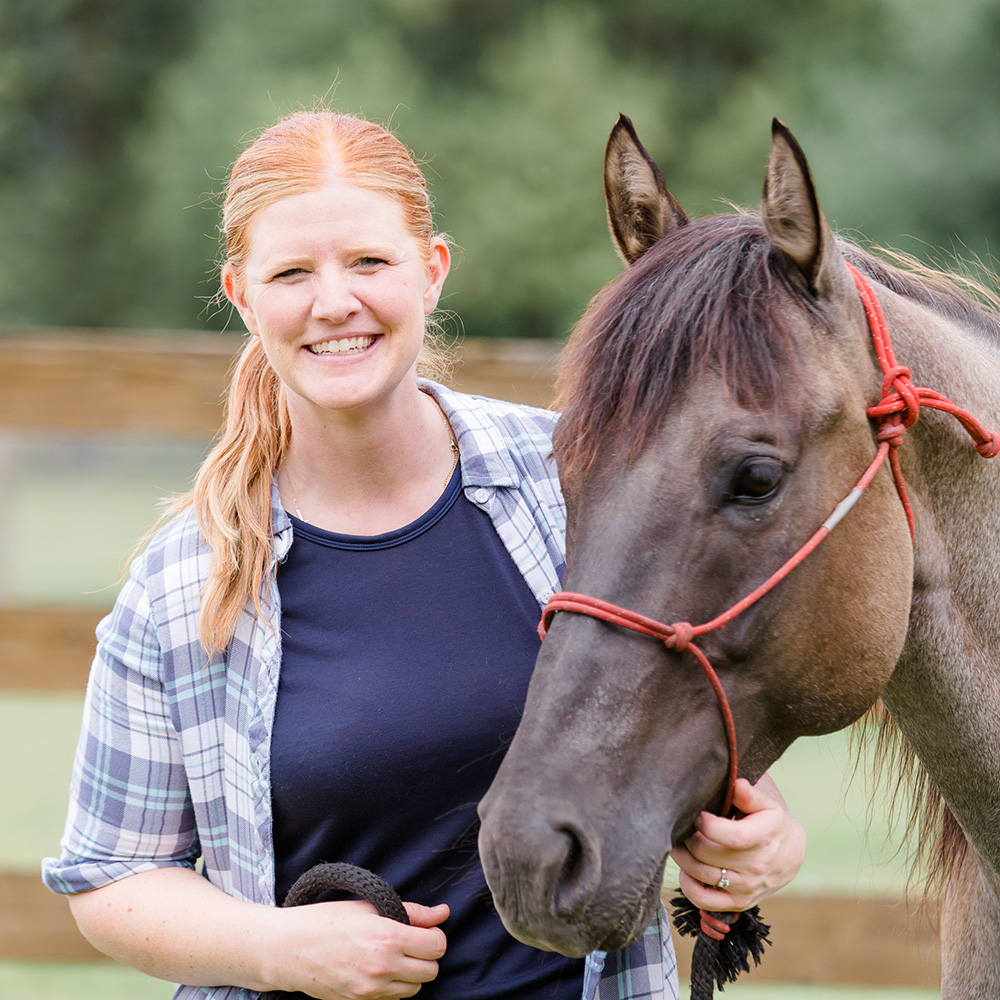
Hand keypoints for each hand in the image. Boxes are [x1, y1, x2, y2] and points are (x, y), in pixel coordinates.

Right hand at [268, 899, 449, 998]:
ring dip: (412, 973)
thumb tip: (443, 913)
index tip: (424, 930)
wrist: (289, 949)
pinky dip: (395, 986)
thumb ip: (412, 912)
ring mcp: (372, 988)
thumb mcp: (370, 906)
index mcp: (388, 937)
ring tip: (395, 956)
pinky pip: (394, 998)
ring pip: (415, 989)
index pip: (436, 946)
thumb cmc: (327, 920)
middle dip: (426, 956)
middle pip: (430, 971)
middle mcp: (383, 966)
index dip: (434, 936)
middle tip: (412, 942)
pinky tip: (381, 969)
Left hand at [668, 774, 805, 912]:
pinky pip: (705, 902)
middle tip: (679, 826)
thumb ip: (750, 794)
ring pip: (702, 875)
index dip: (708, 825)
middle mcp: (756, 866)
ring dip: (682, 858)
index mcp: (764, 837)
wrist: (790, 854)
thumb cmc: (772, 823)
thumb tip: (735, 784)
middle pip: (708, 854)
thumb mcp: (768, 803)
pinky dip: (688, 887)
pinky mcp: (738, 903)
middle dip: (687, 837)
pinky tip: (686, 870)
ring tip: (678, 842)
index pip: (733, 836)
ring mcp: (747, 887)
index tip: (697, 814)